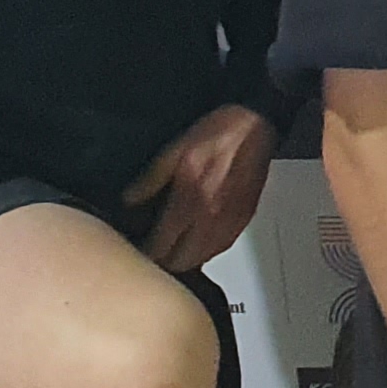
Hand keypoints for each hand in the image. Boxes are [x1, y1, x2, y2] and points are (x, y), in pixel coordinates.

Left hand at [124, 104, 275, 272]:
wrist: (257, 125)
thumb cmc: (218, 133)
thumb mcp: (174, 150)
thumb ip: (151, 179)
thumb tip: (129, 201)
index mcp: (189, 199)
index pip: (160, 245)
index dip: (144, 253)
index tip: (134, 249)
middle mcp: (210, 217)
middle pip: (181, 262)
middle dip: (162, 261)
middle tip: (150, 252)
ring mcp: (229, 221)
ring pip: (202, 259)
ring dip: (184, 260)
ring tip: (171, 250)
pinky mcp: (243, 219)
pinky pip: (220, 249)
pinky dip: (205, 252)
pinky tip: (196, 244)